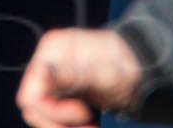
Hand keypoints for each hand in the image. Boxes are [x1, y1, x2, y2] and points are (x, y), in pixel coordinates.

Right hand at [16, 29, 143, 127]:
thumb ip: (74, 75)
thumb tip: (45, 76)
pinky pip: (54, 117)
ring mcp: (53, 78)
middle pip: (34, 109)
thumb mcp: (104, 72)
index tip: (83, 113)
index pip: (31, 95)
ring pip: (43, 116)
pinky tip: (90, 125)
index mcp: (52, 51)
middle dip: (58, 125)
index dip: (53, 112)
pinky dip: (69, 126)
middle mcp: (48, 63)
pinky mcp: (61, 92)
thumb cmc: (127, 63)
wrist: (142, 66)